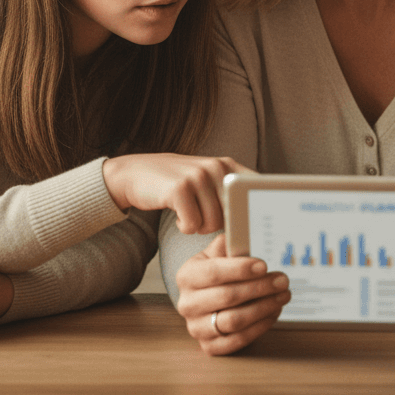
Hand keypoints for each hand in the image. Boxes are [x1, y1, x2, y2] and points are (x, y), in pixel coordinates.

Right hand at [102, 154, 248, 234]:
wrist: (137, 172)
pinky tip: (179, 217)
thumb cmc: (179, 183)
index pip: (256, 189)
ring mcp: (198, 176)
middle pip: (234, 215)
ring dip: (200, 227)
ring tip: (190, 213)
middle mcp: (216, 168)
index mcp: (229, 167)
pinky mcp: (179, 189)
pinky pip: (192, 225)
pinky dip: (185, 227)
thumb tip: (255, 221)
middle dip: (222, 226)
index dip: (258, 210)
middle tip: (206, 219)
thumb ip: (231, 194)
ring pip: (213, 223)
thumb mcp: (209, 180)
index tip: (257, 225)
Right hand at [175, 234, 290, 354]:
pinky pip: (237, 341)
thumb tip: (243, 231)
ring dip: (264, 307)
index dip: (240, 269)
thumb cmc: (218, 270)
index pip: (214, 273)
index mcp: (187, 276)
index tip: (264, 265)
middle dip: (260, 288)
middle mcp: (187, 304)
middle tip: (283, 280)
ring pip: (234, 321)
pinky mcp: (209, 347)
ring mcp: (196, 328)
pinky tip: (274, 312)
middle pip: (227, 297)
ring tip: (283, 295)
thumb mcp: (219, 252)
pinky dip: (259, 327)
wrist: (206, 296)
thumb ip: (229, 243)